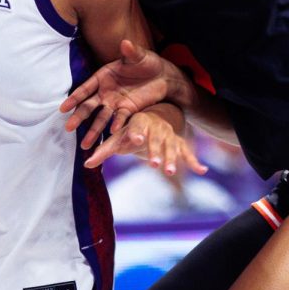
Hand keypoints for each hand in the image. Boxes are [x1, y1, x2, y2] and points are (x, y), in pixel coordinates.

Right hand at [60, 40, 173, 149]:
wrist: (164, 75)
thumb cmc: (147, 62)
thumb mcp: (139, 56)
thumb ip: (131, 52)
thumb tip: (125, 42)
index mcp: (102, 76)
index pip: (85, 89)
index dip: (74, 98)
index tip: (63, 108)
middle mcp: (105, 91)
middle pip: (89, 106)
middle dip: (79, 117)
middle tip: (68, 128)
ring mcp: (116, 102)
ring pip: (101, 118)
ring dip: (94, 130)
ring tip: (85, 145)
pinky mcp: (128, 109)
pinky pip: (120, 119)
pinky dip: (116, 125)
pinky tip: (112, 134)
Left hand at [84, 107, 207, 180]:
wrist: (158, 117)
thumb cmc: (132, 130)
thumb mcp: (118, 138)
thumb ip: (103, 151)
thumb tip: (86, 164)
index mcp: (139, 123)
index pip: (136, 127)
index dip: (136, 134)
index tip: (135, 139)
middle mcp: (156, 129)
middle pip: (156, 141)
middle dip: (155, 152)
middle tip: (154, 165)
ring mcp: (169, 137)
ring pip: (172, 148)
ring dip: (172, 160)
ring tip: (170, 173)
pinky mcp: (180, 145)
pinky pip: (188, 153)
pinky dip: (195, 162)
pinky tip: (203, 171)